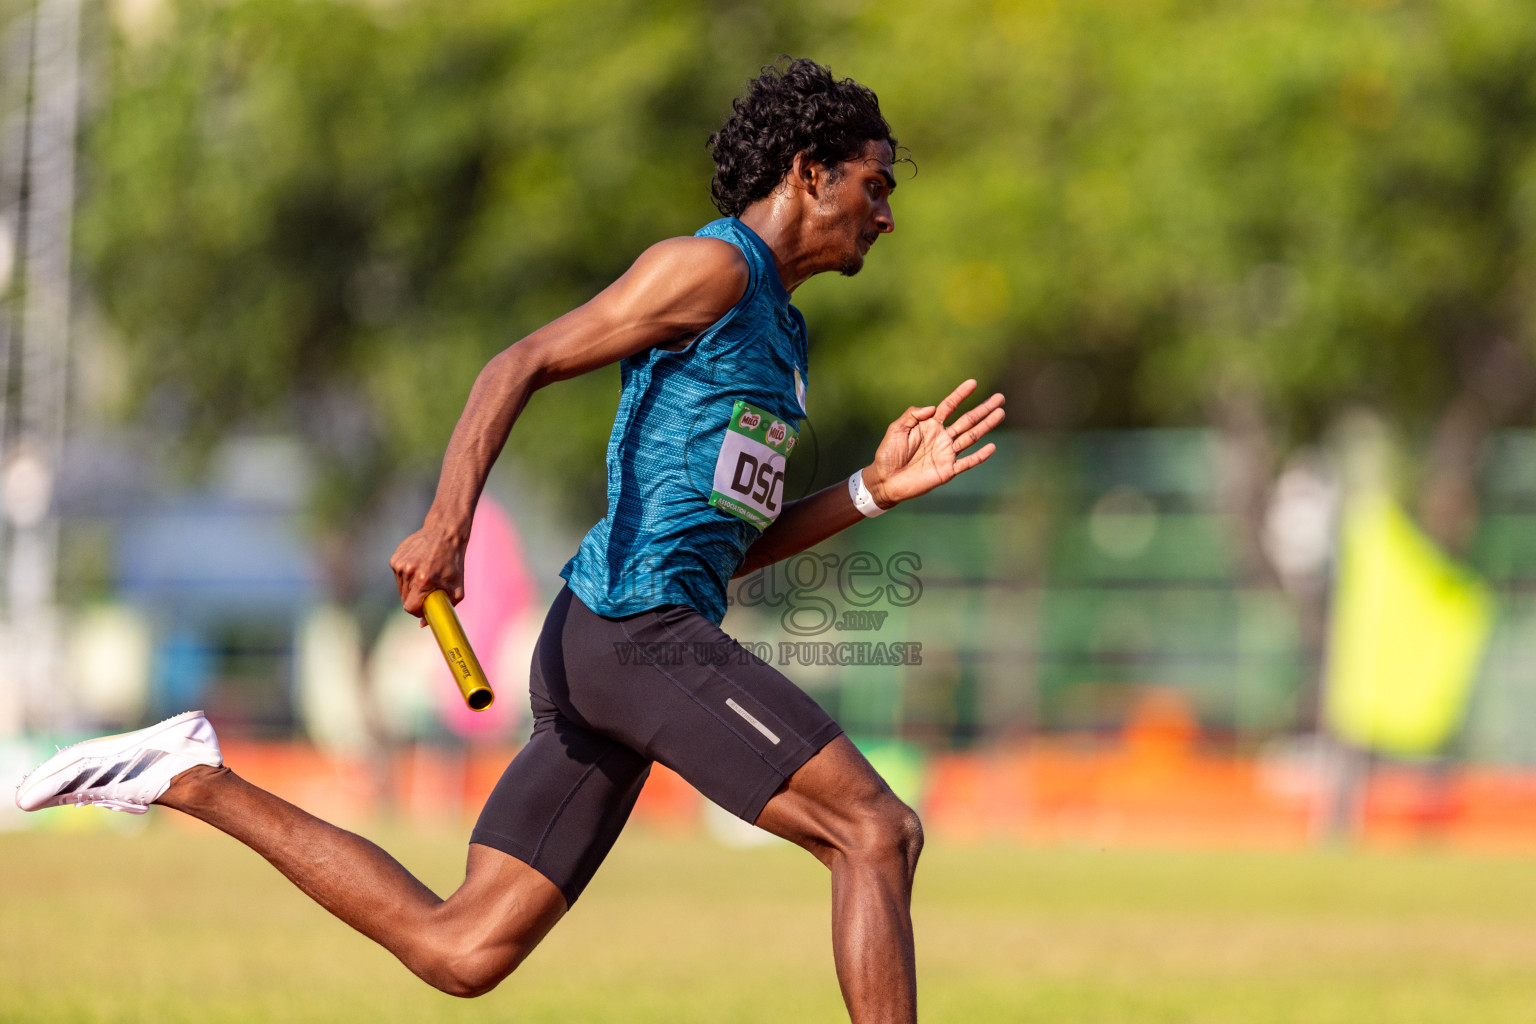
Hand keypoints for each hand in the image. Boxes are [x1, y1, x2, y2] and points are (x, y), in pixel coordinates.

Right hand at [388, 524, 466, 618]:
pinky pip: (398, 576)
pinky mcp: (395, 558)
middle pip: (404, 599)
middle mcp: (408, 572)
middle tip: (427, 592)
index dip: (417, 611)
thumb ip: (445, 608)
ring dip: (411, 588)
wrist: (445, 533)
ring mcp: (400, 564)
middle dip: (415, 600)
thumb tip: (423, 624)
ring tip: (425, 576)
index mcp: (423, 580)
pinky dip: (407, 576)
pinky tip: (419, 566)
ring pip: (401, 588)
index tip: (424, 608)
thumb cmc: (453, 561)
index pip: (410, 607)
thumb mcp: (457, 587)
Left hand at [865, 379, 1005, 507]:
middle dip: (984, 408)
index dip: (961, 394)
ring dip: (986, 425)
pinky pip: (967, 462)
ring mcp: (946, 453)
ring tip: (1000, 413)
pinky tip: (992, 446)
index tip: (973, 382)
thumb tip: (933, 408)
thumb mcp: (896, 428)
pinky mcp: (947, 470)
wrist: (885, 480)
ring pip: (971, 437)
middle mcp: (942, 437)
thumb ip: (913, 414)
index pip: (949, 406)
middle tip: (1000, 398)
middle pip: (968, 420)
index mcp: (930, 425)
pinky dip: (980, 455)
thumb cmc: (888, 454)